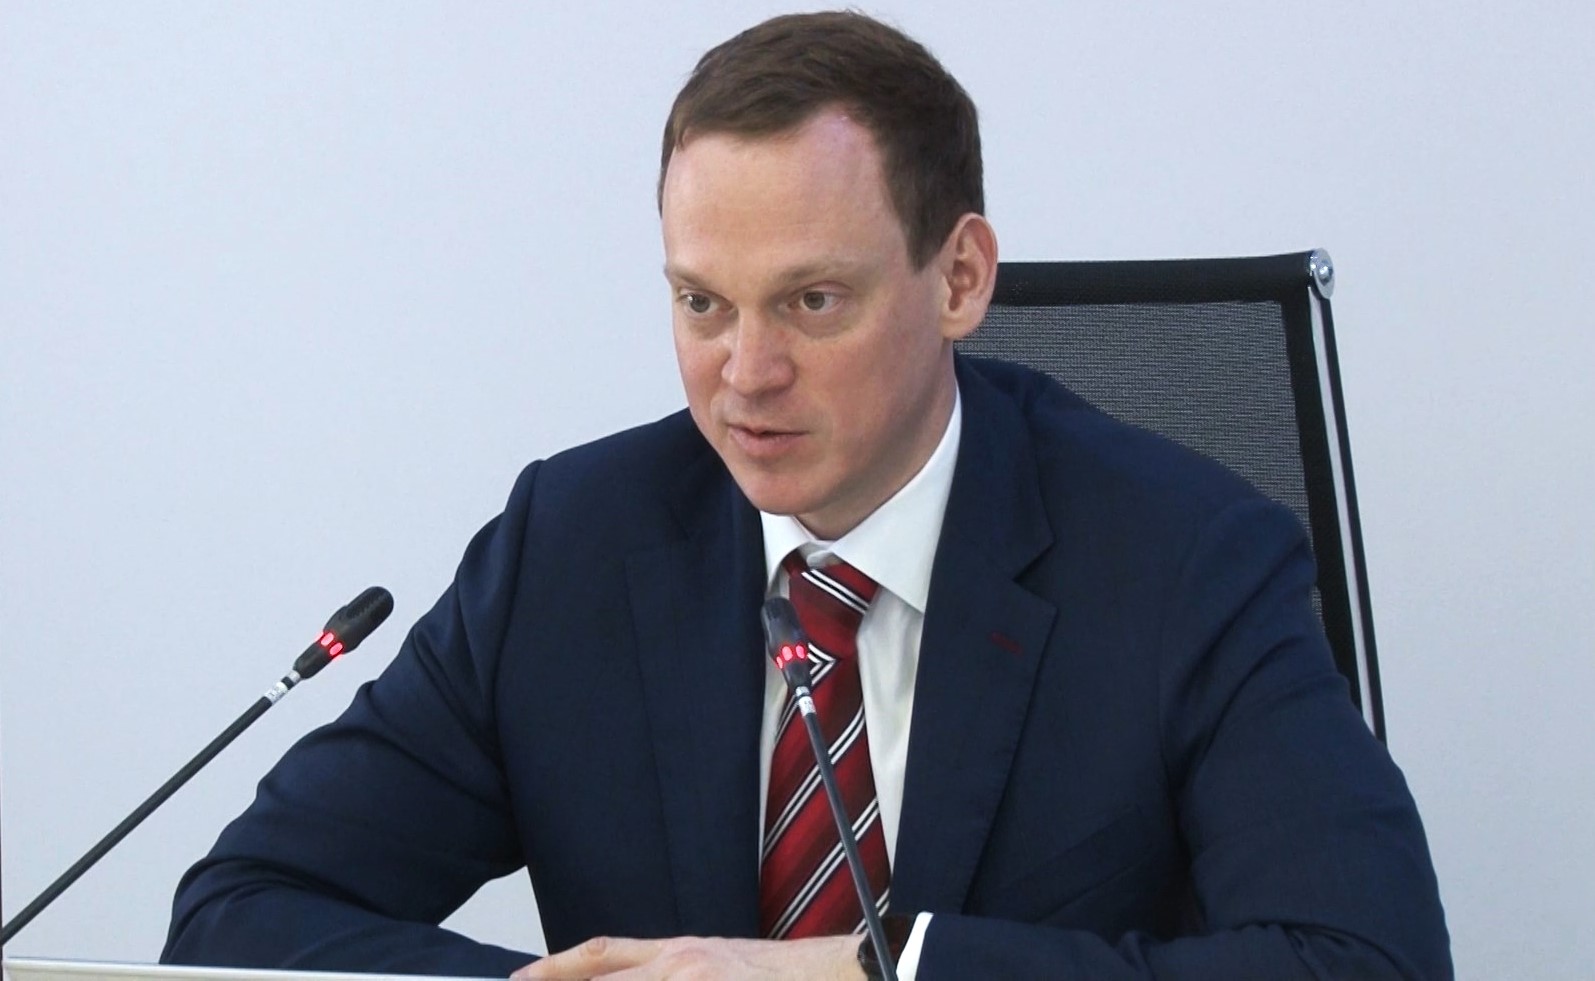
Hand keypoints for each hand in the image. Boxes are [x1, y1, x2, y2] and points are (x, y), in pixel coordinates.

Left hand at [510, 934, 862, 979]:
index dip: (557, 967)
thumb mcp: (717, 961)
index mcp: (680, 953)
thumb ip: (673, 970)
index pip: (604, 954)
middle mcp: (682, 966)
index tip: (523, 977)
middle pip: (606, 980)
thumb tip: (633, 977)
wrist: (837, 974)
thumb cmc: (781, 975)